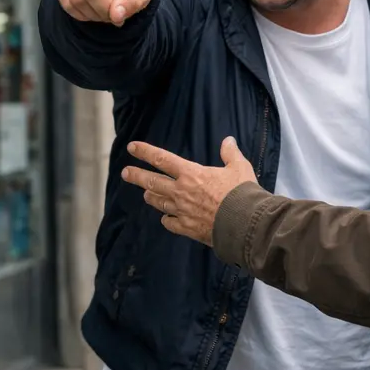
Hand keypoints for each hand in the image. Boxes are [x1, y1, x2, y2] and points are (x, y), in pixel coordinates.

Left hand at [121, 137, 255, 245]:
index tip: (131, 147)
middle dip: (136, 176)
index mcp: (191, 174)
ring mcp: (181, 211)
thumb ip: (230, 154)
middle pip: (152, 182)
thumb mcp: (239, 168)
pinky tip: (166, 219)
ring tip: (146, 194)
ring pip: (159, 202)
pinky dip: (167, 219)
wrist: (244, 224)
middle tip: (125, 173)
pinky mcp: (187, 228)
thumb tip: (228, 140)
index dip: (145, 152)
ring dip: (151, 197)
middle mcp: (181, 192)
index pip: (162, 159)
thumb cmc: (242, 193)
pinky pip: (170, 223)